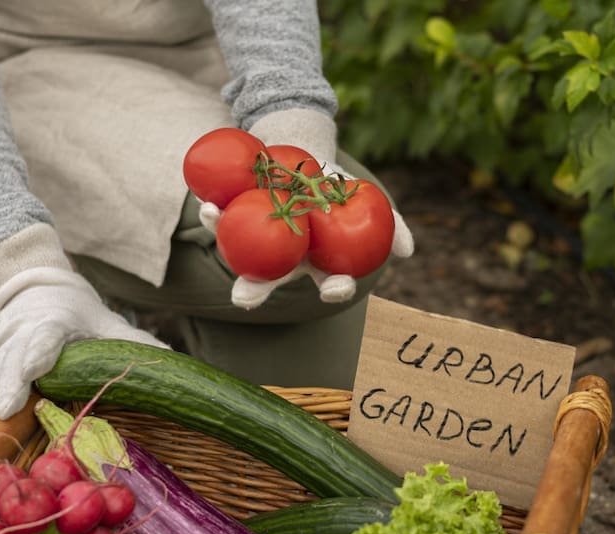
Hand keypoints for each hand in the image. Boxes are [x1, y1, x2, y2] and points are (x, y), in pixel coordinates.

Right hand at [0, 266, 167, 440]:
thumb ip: (133, 341)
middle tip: (6, 409)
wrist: (33, 287)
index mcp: (55, 320)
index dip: (40, 352)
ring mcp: (4, 350)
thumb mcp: (106, 321)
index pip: (47, 336)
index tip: (34, 369)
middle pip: (15, 361)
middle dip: (9, 385)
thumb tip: (170, 355)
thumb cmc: (77, 312)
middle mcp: (24, 334)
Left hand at [198, 108, 415, 309]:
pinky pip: (223, 217)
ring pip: (238, 249)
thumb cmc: (339, 189)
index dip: (332, 290)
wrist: (306, 156)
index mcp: (318, 262)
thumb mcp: (369, 201)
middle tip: (244, 297)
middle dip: (255, 292)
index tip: (336, 288)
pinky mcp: (234, 215)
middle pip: (270, 280)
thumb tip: (407, 251)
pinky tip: (208, 204)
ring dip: (224, 244)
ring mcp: (255, 238)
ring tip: (215, 231)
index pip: (328, 284)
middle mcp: (283, 257)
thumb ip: (392, 226)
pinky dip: (214, 212)